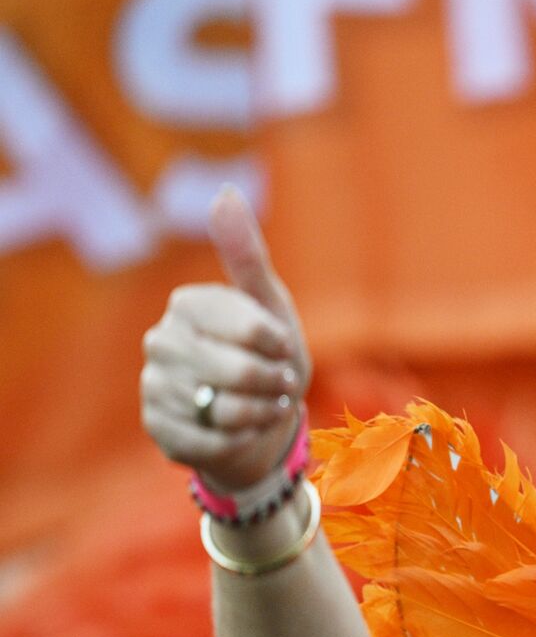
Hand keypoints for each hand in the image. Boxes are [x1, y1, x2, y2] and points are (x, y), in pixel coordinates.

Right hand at [140, 186, 312, 491]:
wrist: (257, 418)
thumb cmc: (267, 356)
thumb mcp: (269, 305)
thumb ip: (246, 254)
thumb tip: (225, 192)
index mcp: (187, 303)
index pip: (251, 330)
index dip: (279, 347)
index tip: (282, 349)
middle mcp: (160, 341)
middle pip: (237, 373)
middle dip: (272, 385)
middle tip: (279, 384)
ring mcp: (152, 386)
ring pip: (225, 412)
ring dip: (261, 415)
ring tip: (263, 406)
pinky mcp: (156, 428)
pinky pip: (211, 444)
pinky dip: (241, 441)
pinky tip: (242, 432)